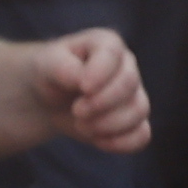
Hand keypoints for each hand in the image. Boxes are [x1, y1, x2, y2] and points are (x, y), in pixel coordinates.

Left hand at [0, 24, 150, 158]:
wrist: (51, 99)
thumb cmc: (50, 74)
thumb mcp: (46, 64)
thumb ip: (63, 67)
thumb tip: (84, 81)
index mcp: (106, 44)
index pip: (112, 55)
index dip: (100, 74)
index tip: (81, 88)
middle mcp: (126, 67)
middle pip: (129, 85)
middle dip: (101, 103)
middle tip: (76, 111)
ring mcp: (134, 95)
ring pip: (138, 111)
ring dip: (108, 124)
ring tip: (81, 126)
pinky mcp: (135, 122)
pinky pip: (142, 135)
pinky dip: (121, 142)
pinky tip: (97, 140)